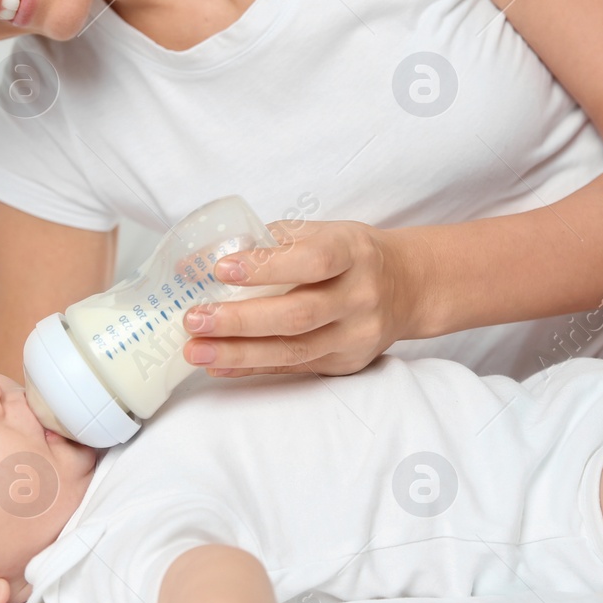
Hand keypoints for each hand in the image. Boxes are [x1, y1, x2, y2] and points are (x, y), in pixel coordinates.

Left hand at [182, 219, 425, 376]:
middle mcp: (360, 297)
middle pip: (298, 315)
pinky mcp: (346, 363)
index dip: (266, 267)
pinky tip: (218, 365)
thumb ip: (267, 242)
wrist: (407, 287)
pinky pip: (294, 369)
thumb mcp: (322, 233)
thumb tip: (196, 261)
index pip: (312, 261)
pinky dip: (252, 368)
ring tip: (196, 350)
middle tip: (195, 319)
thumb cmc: (351, 255)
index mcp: (353, 253)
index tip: (221, 270)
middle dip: (240, 320)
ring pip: (294, 351)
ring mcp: (356, 336)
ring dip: (239, 353)